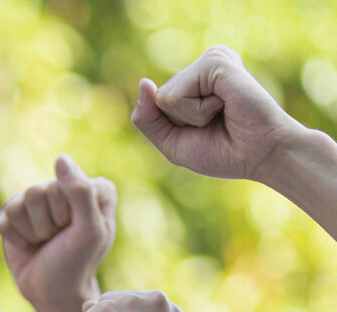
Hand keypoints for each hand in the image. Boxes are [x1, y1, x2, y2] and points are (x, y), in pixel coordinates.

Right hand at [0, 155, 116, 311]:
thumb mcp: (89, 231)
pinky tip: (29, 244)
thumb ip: (81, 193)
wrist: (51, 292)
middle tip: (59, 240)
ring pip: (21, 202)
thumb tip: (60, 158)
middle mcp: (67, 188)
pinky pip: (6, 214)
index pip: (67, 182)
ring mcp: (40, 199)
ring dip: (32, 231)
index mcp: (94, 188)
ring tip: (45, 242)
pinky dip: (16, 236)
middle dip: (47, 223)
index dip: (68, 213)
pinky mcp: (16, 212)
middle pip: (40, 191)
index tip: (78, 232)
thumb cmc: (76, 263)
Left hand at [131, 45, 299, 180]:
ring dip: (190, 117)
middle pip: (157, 101)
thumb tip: (144, 82)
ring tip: (221, 113)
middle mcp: (201, 67)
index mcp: (194, 81)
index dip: (171, 129)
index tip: (205, 131)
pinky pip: (177, 95)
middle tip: (215, 124)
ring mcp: (209, 60)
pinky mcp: (214, 61)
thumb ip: (147, 118)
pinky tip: (224, 105)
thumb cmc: (222, 152)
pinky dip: (197, 112)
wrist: (260, 157)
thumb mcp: (172, 142)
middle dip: (180, 123)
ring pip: (164, 97)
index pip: (152, 105)